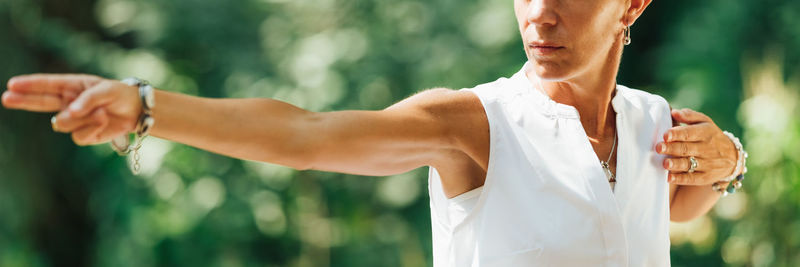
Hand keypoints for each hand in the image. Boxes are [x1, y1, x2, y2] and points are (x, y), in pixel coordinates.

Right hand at [2, 74, 141, 145]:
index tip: (12, 84)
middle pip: (40, 102)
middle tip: (6, 98)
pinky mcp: (83, 135)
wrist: (135, 112)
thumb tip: (70, 111)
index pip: (47, 85)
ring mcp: (74, 119)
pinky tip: (102, 121)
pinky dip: (91, 129)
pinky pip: (78, 136)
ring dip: (82, 119)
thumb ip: (87, 98)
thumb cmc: (119, 94)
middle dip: (24, 100)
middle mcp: (67, 103)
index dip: (30, 85)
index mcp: (71, 87)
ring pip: (62, 124)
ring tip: (100, 112)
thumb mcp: (106, 89)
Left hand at [656, 108, 737, 184]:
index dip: (677, 134)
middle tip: (658, 147)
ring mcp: (708, 163)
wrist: (732, 157)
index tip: (665, 134)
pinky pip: (693, 179)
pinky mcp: (706, 177)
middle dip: (672, 148)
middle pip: (687, 149)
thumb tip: (673, 112)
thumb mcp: (704, 122)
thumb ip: (689, 116)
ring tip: (665, 163)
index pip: (690, 133)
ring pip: (690, 164)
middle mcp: (707, 148)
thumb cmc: (710, 136)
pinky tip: (669, 178)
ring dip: (676, 164)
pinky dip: (681, 179)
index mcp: (706, 132)